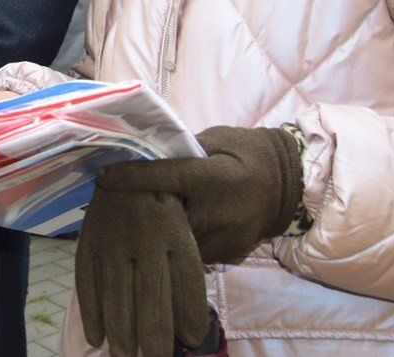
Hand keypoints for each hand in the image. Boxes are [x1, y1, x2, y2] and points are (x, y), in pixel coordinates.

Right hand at [76, 186, 208, 355]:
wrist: (121, 165)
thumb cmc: (160, 207)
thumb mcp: (182, 230)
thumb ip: (184, 275)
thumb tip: (189, 331)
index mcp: (175, 232)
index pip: (187, 282)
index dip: (190, 315)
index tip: (191, 339)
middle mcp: (145, 238)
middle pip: (151, 299)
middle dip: (154, 338)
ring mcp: (113, 241)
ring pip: (118, 297)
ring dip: (122, 334)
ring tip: (125, 356)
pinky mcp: (88, 242)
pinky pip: (87, 283)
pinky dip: (91, 313)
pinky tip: (96, 336)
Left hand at [98, 125, 303, 264]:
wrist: (289, 184)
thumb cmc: (247, 152)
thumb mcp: (217, 139)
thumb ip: (184, 150)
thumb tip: (145, 153)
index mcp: (216, 177)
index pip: (167, 177)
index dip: (133, 178)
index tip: (104, 178)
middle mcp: (221, 212)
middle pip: (167, 216)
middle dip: (142, 211)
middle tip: (115, 202)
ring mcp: (226, 239)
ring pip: (176, 241)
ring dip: (156, 231)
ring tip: (133, 220)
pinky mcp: (228, 255)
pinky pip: (191, 251)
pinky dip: (175, 242)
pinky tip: (161, 232)